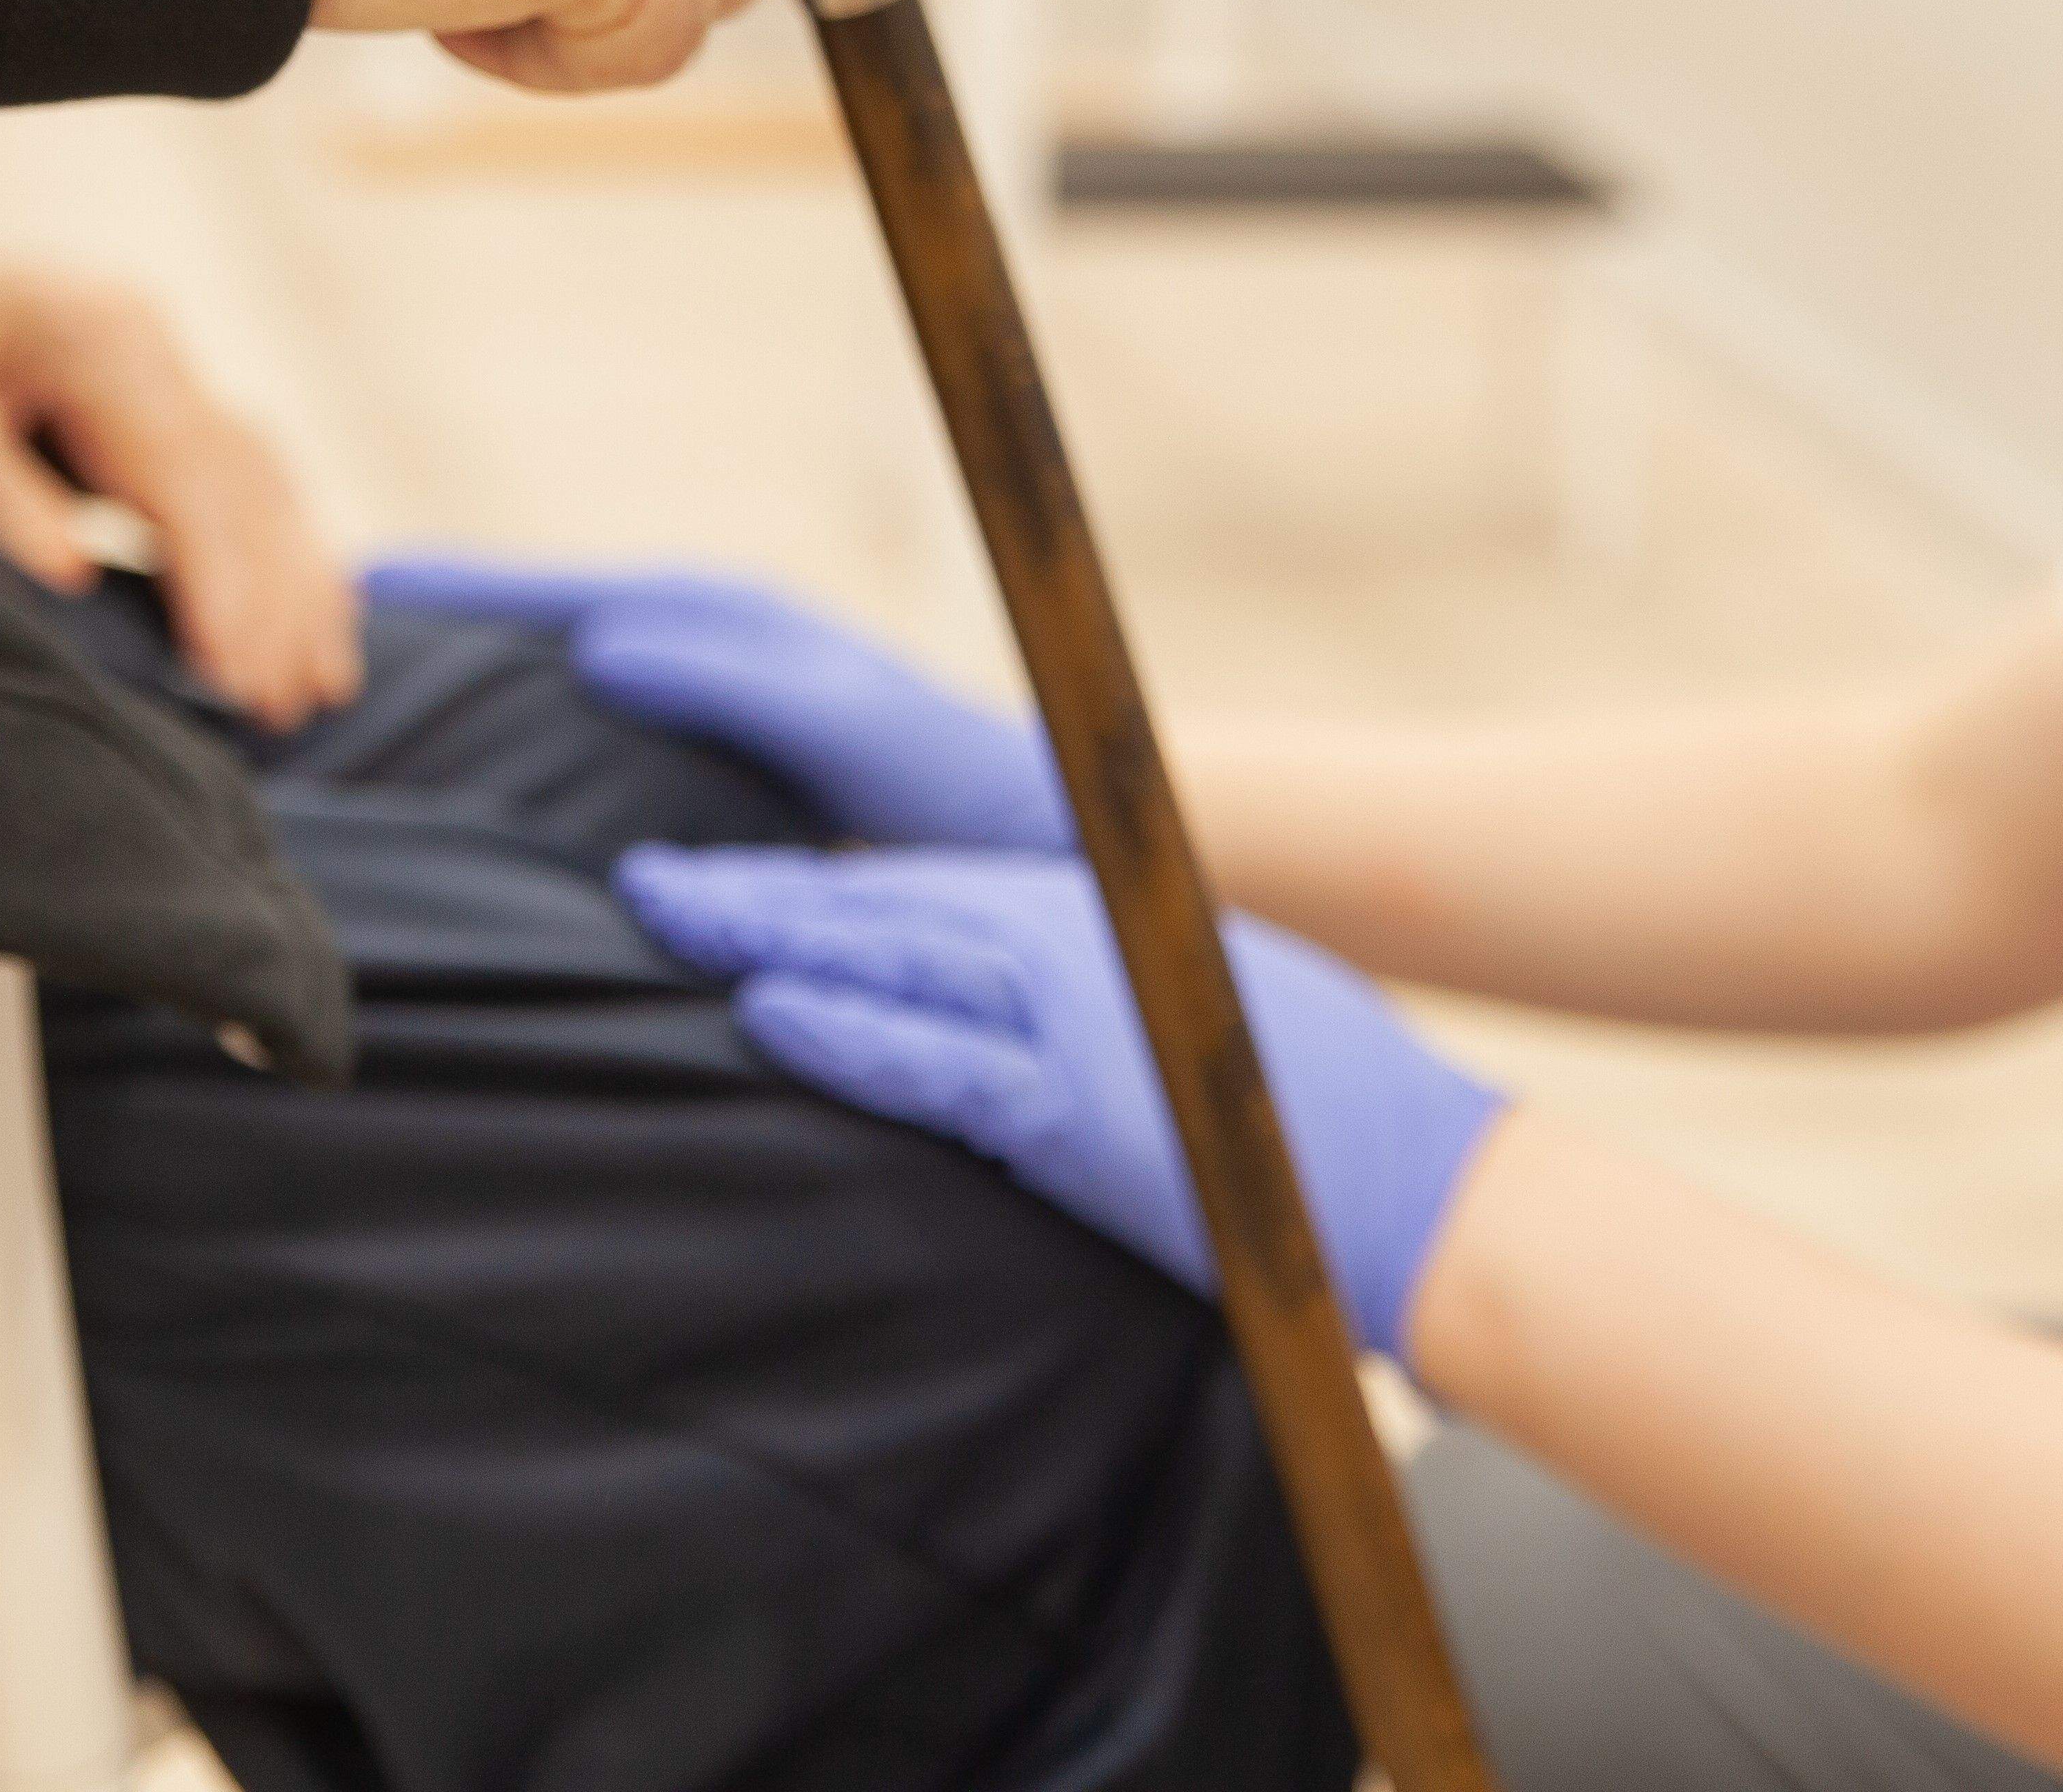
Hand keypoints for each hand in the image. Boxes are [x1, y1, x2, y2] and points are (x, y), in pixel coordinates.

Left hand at [0, 224, 358, 727]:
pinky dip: (288, 555)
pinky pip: (252, 482)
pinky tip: (322, 619)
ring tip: (323, 690)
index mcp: (104, 345)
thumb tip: (74, 578)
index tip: (232, 678)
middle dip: (273, 606)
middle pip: (246, 489)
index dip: (219, 584)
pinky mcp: (165, 401)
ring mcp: (169, 372)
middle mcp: (157, 353)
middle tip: (281, 711)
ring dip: (300, 590)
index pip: (187, 481)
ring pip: (267, 488)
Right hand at [368, 559, 1074, 852]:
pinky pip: (577, 756)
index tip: (352, 586)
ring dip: (456, 703)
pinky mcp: (696, 782)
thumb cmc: (947, 777)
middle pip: (527, 636)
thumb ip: (732, 679)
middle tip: (292, 646)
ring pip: (542, 697)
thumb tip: (599, 641)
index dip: (457, 594)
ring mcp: (688, 717)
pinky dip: (509, 759)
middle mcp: (691, 657)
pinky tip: (448, 804)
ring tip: (339, 721)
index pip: (555, 597)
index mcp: (716, 625)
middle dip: (428, 638)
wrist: (1029, 839)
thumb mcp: (844, 722)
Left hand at [619, 847, 1508, 1359]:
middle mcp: (1072, 950)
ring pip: (889, 959)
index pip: (920, 895)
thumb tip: (1022, 1011)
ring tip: (663, 912)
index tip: (716, 880)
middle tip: (642, 878)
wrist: (1420, 1184)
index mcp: (1094, 931)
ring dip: (769, 935)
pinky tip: (769, 1013)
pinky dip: (850, 1034)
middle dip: (754, 892)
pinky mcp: (1077, 1112)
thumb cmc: (1315, 1114)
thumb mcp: (1190, 1021)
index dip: (813, 887)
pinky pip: (937, 1067)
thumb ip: (1100, 1001)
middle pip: (881, 905)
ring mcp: (1073, 1024)